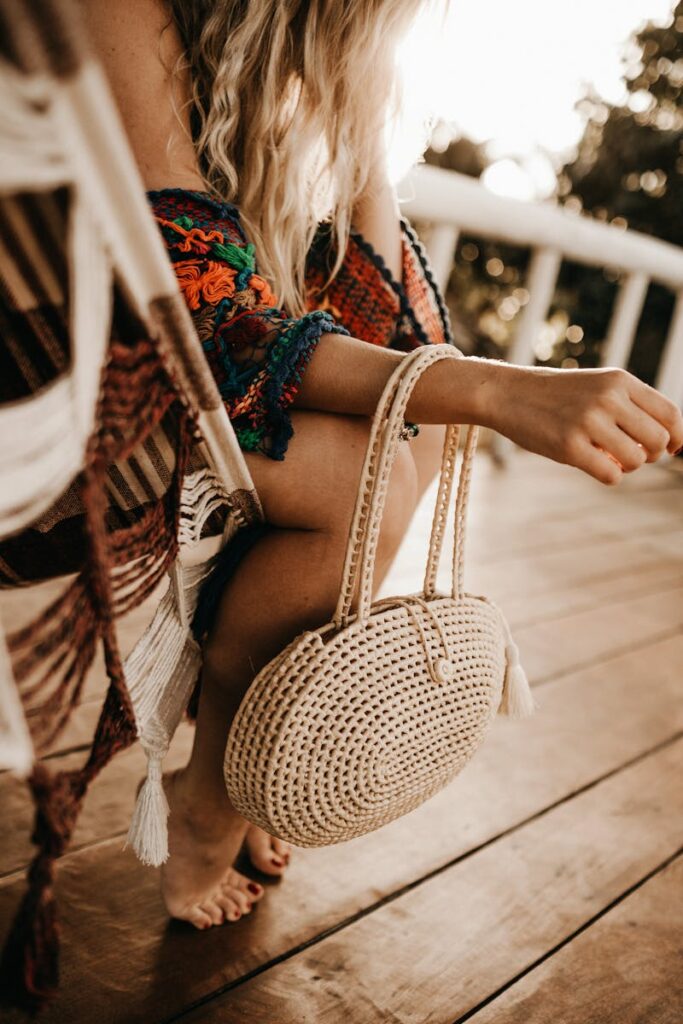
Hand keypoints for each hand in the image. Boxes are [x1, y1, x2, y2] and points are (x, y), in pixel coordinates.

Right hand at [485, 362, 682, 484]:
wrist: (509, 393)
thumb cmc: (558, 396)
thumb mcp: (598, 387)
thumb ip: (632, 406)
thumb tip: (673, 444)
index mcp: (620, 381)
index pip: (670, 414)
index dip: (677, 437)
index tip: (670, 449)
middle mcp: (608, 398)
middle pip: (657, 440)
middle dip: (651, 455)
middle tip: (631, 453)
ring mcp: (588, 422)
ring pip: (636, 460)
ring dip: (628, 467)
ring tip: (609, 457)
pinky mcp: (569, 446)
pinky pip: (611, 475)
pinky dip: (610, 476)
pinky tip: (594, 465)